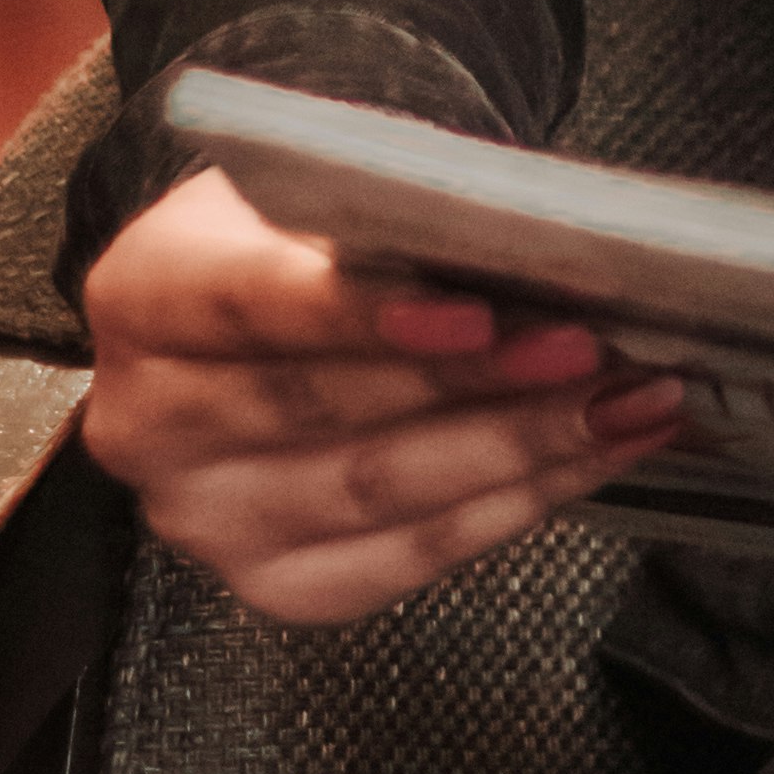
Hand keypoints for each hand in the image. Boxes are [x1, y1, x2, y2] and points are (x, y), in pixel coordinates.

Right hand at [80, 162, 680, 629]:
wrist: (266, 305)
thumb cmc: (307, 236)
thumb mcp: (324, 190)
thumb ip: (397, 221)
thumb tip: (543, 250)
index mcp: (141, 296)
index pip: (249, 304)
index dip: (363, 313)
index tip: (476, 311)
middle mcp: (147, 422)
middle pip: (323, 411)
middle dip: (477, 382)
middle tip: (594, 351)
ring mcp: (204, 517)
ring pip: (377, 494)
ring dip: (523, 448)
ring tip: (632, 402)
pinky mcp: (272, 582)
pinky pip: (407, 557)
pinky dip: (515, 504)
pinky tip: (593, 458)